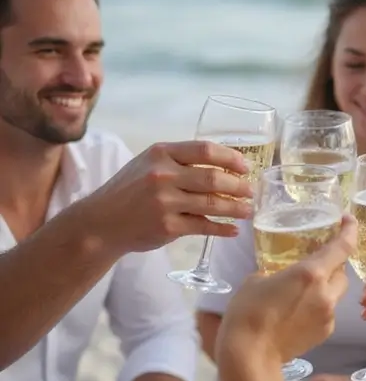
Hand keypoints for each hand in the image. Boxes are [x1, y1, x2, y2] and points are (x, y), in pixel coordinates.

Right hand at [84, 140, 255, 253]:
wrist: (101, 222)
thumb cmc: (128, 191)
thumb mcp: (147, 164)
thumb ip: (178, 160)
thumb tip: (220, 164)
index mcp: (161, 154)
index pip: (205, 150)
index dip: (230, 158)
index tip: (245, 166)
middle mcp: (163, 175)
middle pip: (214, 178)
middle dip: (239, 185)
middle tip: (250, 191)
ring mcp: (165, 202)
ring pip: (213, 203)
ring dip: (236, 208)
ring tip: (248, 210)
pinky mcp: (168, 226)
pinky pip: (204, 226)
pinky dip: (222, 228)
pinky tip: (232, 230)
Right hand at [216, 215, 356, 368]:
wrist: (250, 357)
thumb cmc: (247, 313)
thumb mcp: (256, 280)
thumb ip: (275, 272)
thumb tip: (278, 275)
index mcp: (311, 273)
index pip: (343, 246)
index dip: (350, 230)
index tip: (348, 220)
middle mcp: (326, 293)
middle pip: (342, 272)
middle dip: (333, 265)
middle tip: (315, 262)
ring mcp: (328, 316)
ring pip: (336, 294)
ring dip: (326, 287)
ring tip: (302, 291)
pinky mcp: (324, 334)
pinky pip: (328, 313)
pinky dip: (319, 307)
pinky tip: (297, 313)